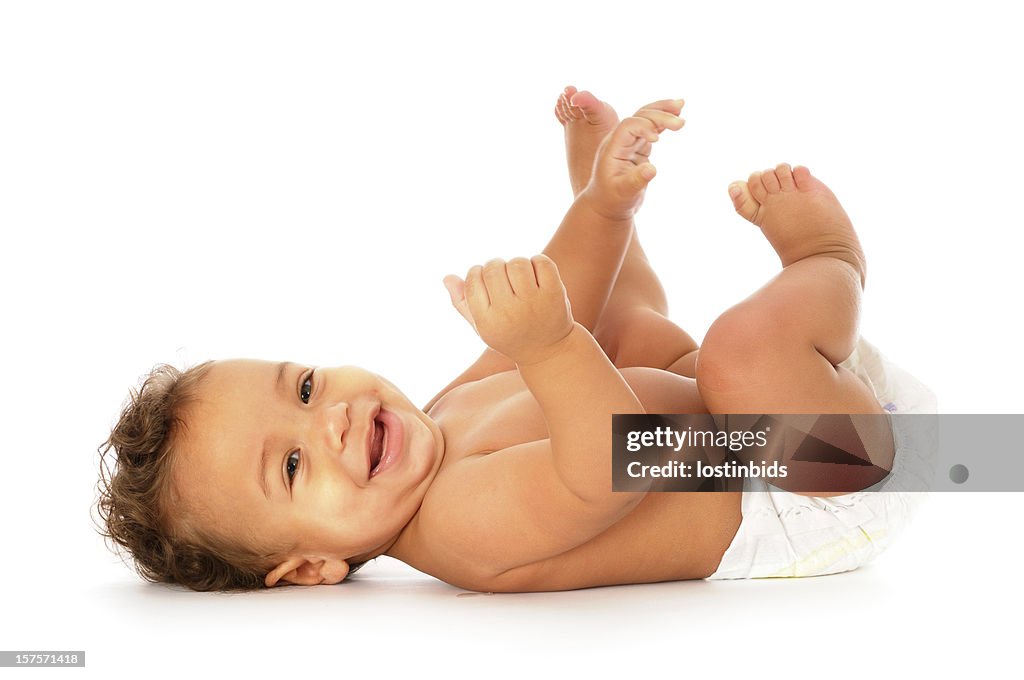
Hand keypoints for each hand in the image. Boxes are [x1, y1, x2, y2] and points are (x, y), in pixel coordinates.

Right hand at [443, 255, 574, 364]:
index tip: (484, 279)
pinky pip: (541, 261)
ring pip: (517, 262)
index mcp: (487, 321)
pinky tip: (536, 275)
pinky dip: (538, 262)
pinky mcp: (554, 294)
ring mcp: (533, 303)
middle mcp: (509, 312)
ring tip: (519, 276)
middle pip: (493, 268)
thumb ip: (462, 303)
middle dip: (496, 266)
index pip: (473, 280)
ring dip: (517, 264)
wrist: (548, 352)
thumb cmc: (510, 335)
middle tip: (502, 276)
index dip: (476, 273)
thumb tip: (447, 277)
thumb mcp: (482, 327)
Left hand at [582, 98, 684, 219]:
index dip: (645, 127)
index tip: (658, 140)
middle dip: (659, 116)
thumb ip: (635, 181)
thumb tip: (652, 170)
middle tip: (681, 123)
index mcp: (612, 147)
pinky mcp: (637, 147)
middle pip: (639, 117)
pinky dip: (663, 121)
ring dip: (663, 111)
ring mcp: (629, 142)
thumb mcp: (623, 193)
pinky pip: (651, 128)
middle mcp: (619, 140)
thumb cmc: (612, 200)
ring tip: (681, 104)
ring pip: (646, 119)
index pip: (629, 126)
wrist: (606, 205)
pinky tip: (677, 115)